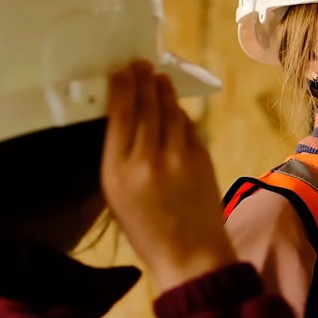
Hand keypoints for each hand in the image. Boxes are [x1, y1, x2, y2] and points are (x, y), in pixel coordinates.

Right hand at [101, 60, 236, 291]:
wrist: (189, 254)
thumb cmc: (146, 228)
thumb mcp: (116, 196)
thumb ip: (118, 156)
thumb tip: (124, 115)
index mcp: (117, 172)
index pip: (119, 116)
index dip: (120, 88)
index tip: (120, 72)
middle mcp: (145, 160)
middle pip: (144, 106)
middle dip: (142, 80)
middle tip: (140, 63)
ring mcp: (176, 157)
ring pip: (168, 110)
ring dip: (163, 89)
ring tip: (157, 77)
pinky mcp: (201, 158)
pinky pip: (187, 125)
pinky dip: (179, 113)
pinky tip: (174, 107)